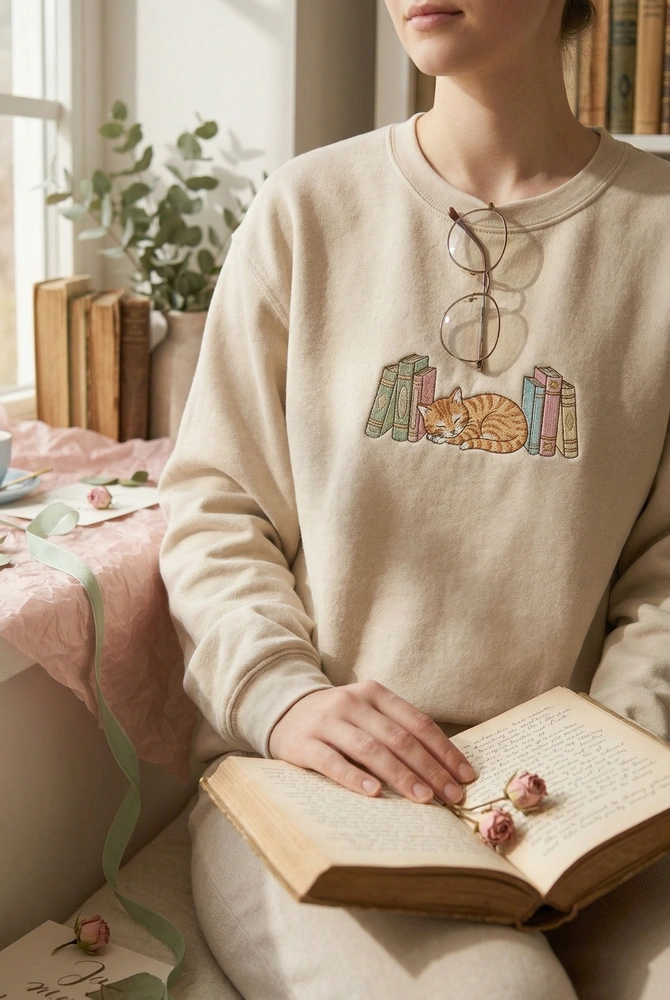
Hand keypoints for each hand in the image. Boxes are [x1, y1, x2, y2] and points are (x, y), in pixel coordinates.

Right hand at [267, 679, 477, 805]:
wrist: (282, 710)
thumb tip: (443, 769)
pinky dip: (355, 778)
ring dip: (400, 776)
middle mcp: (352, 703)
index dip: (444, 750)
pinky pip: (333, 762)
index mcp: (375, 694)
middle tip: (450, 796)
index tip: (465, 776)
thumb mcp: (367, 714)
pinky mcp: (304, 743)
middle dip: (429, 769)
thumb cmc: (338, 720)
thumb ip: (397, 731)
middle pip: (399, 738)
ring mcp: (327, 722)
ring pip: (370, 749)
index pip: (417, 722)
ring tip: (422, 799)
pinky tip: (374, 794)